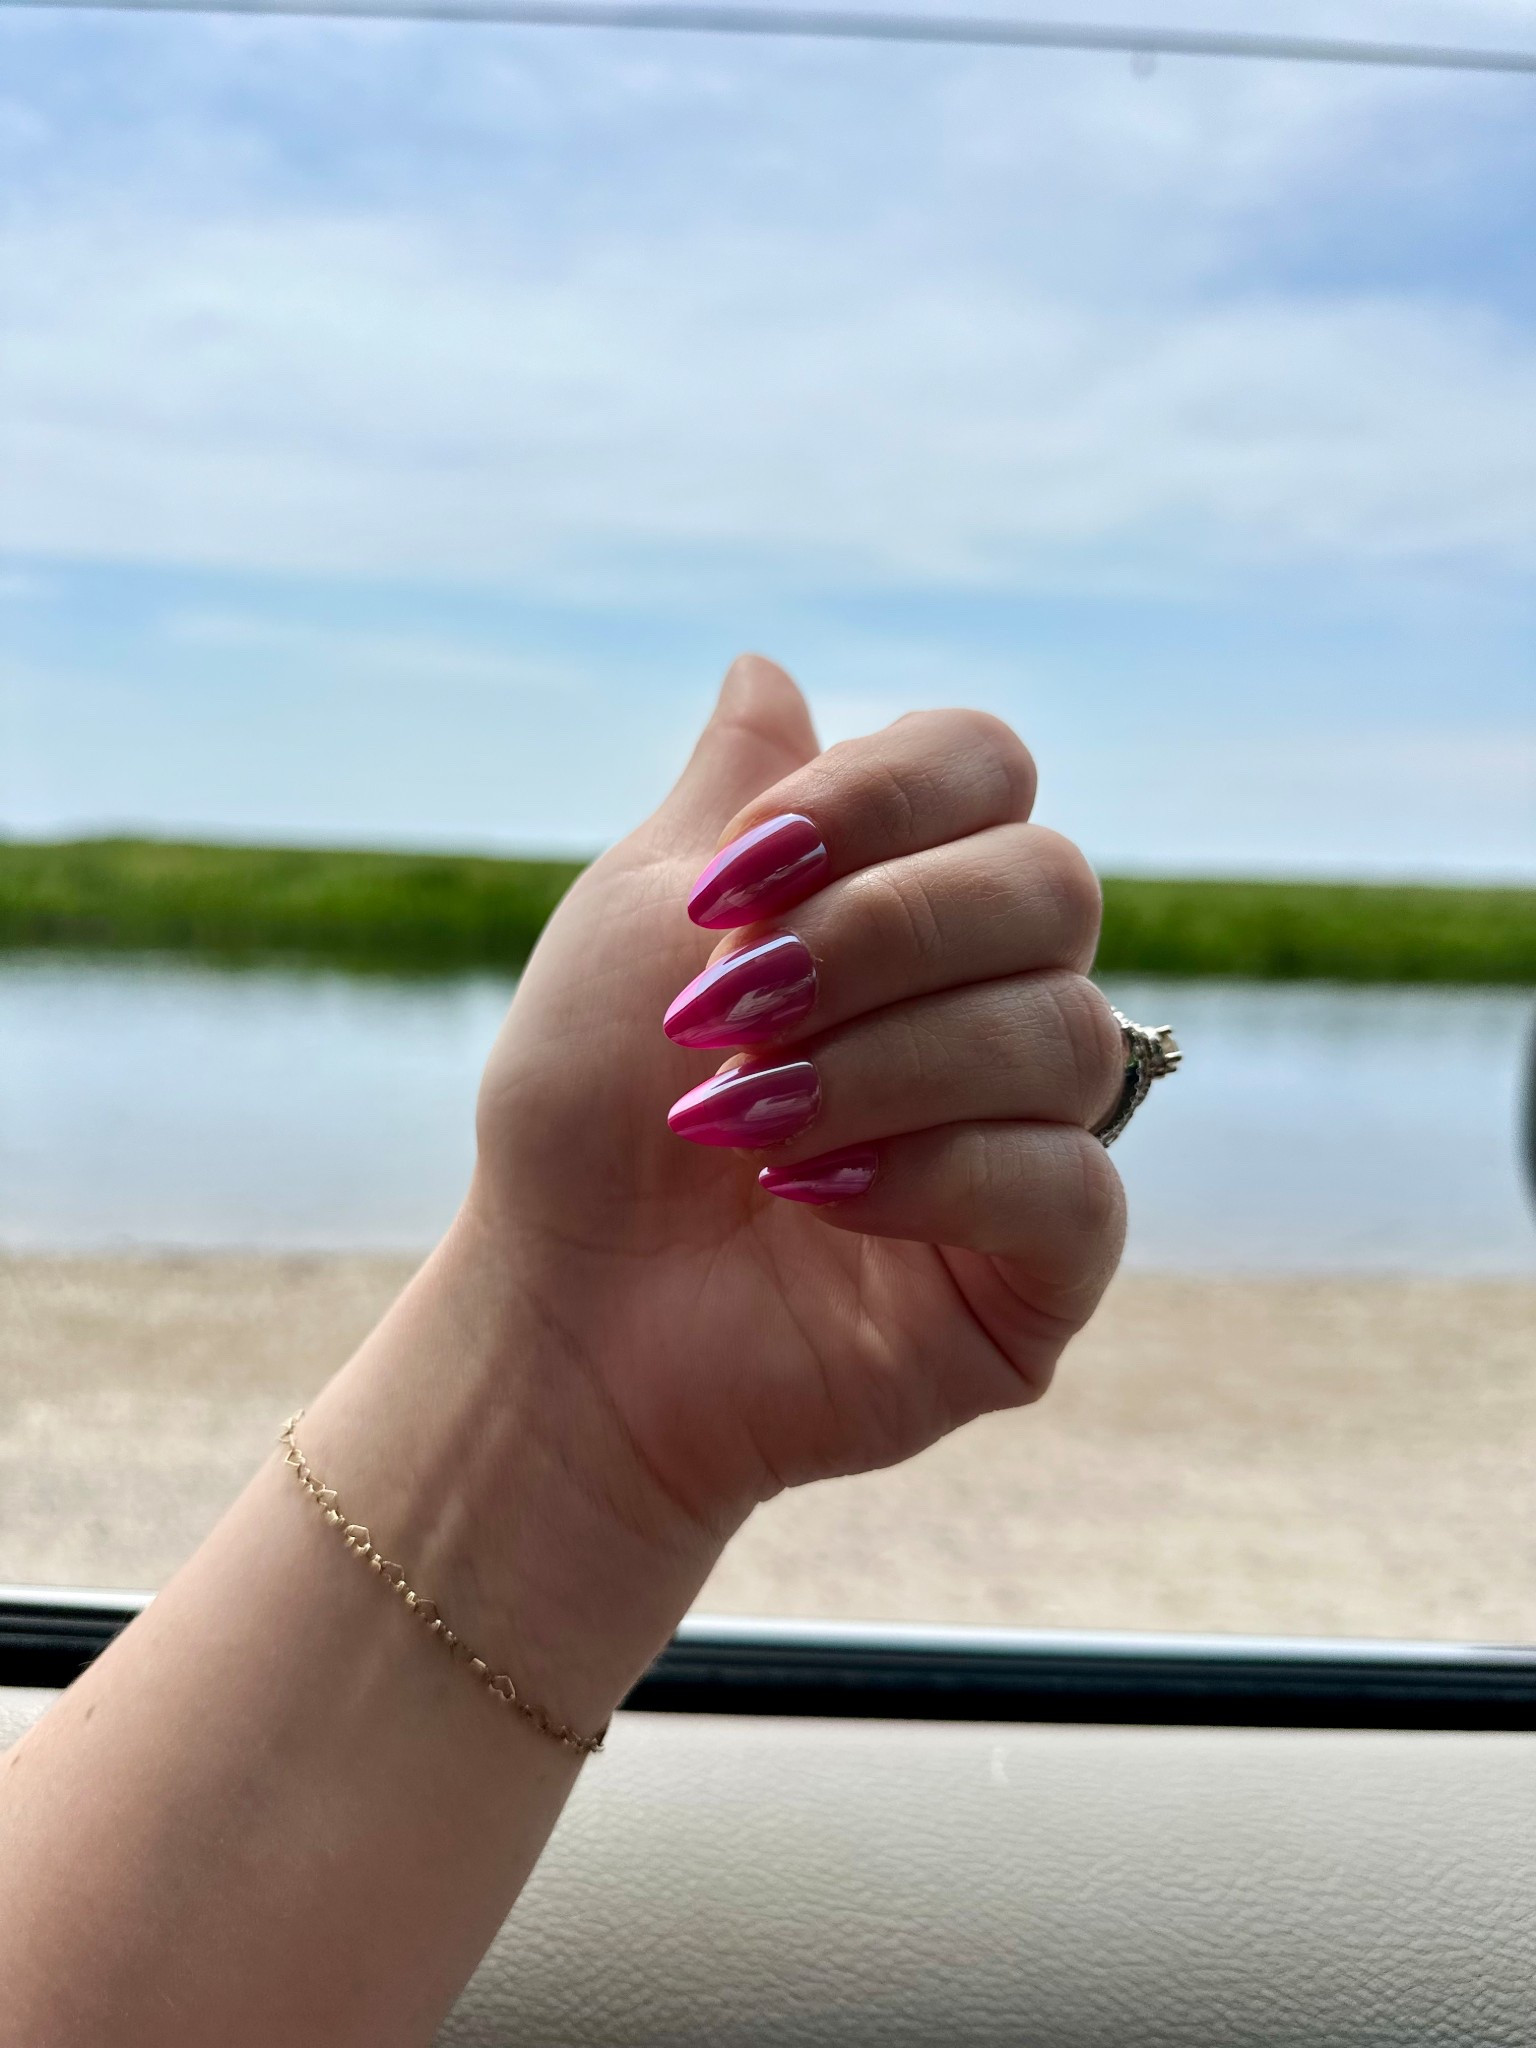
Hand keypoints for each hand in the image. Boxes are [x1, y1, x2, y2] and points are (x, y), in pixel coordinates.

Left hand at [471, 656, 1125, 1539]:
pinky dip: (936, 1177)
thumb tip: (766, 668)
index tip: (734, 876)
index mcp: (911, 897)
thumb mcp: (640, 918)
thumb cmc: (589, 1116)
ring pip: (1063, 1033)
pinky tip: (817, 1199)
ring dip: (879, 1067)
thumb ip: (733, 793)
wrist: (569, 1314)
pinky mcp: (1045, 1269)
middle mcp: (990, 998)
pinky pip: (1073, 1184)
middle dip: (875, 938)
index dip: (879, 797)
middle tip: (729, 1008)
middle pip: (1050, 886)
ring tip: (743, 1120)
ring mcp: (1031, 1132)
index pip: (988, 766)